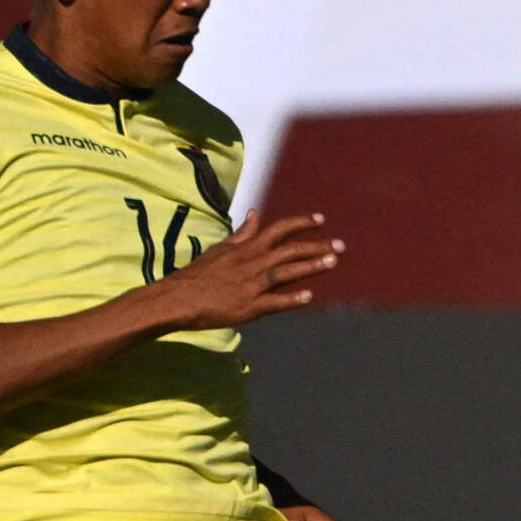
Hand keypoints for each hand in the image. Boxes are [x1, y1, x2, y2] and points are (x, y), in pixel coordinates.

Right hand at [152, 211, 343, 328]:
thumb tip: (255, 214)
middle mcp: (252, 264)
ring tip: (333, 262)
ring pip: (287, 273)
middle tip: (340, 246)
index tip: (321, 219)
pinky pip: (274, 302)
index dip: (301, 223)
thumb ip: (243, 234)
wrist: (179, 298)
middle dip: (316, 246)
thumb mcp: (221, 249)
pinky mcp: (249, 307)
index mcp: (246, 249)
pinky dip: (292, 299)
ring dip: (311, 266)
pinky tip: (309, 296)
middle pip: (290, 250)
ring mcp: (252, 285)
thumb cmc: (199, 274)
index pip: (279, 229)